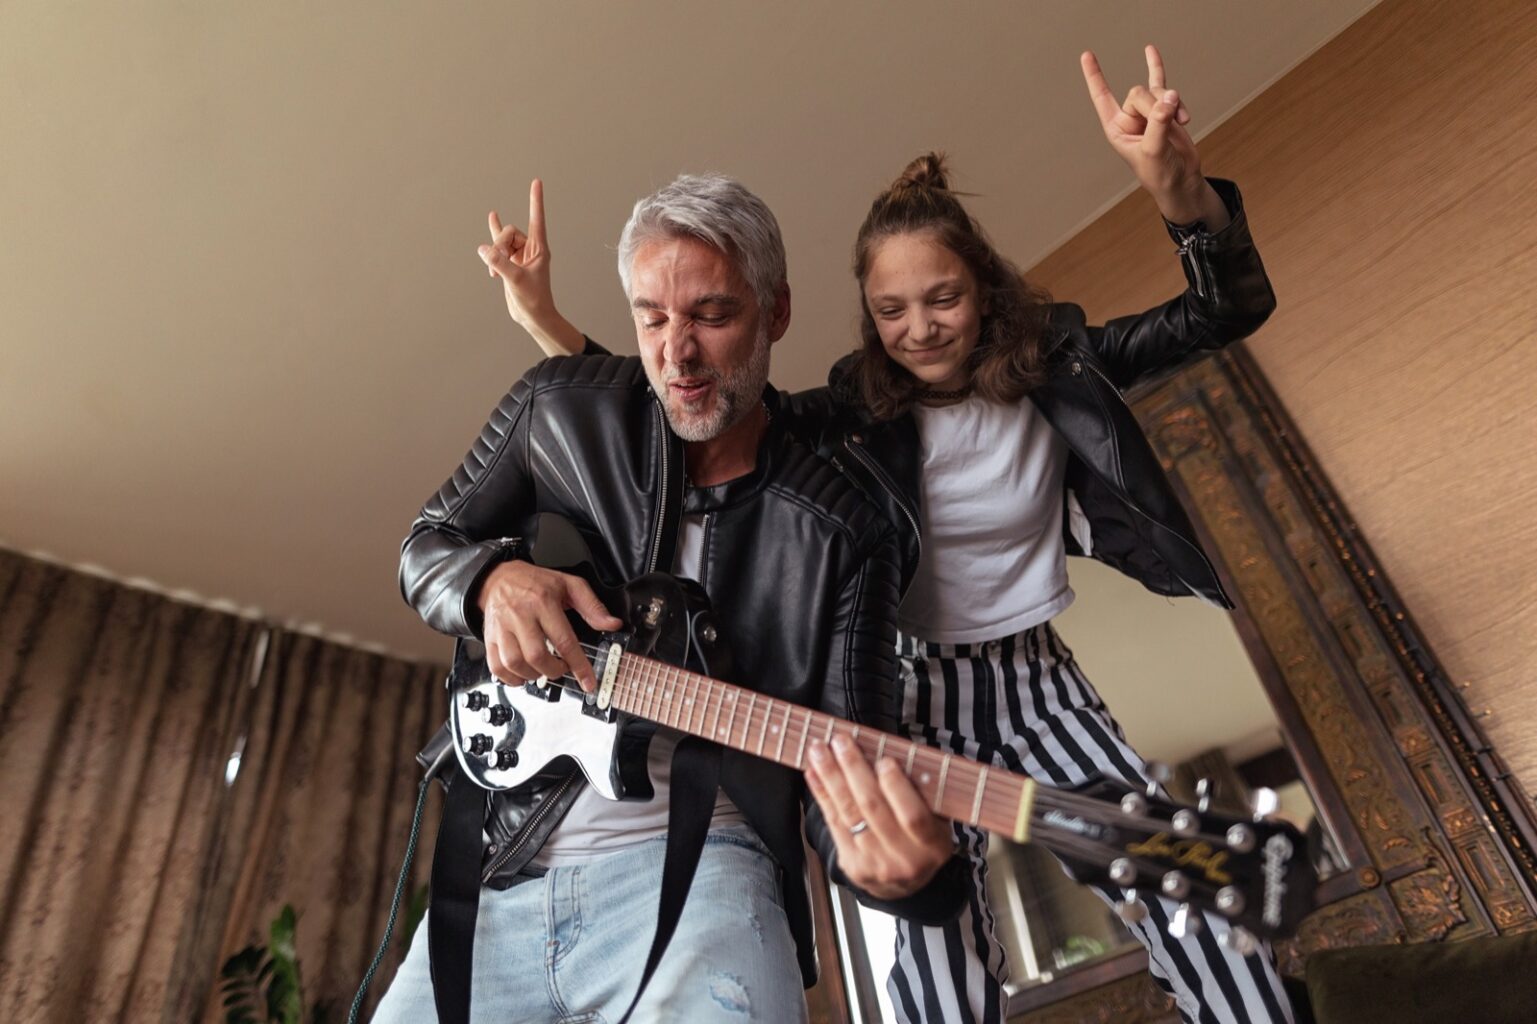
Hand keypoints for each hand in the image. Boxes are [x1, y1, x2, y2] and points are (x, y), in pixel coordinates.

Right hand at [475, 560, 622, 691]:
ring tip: (543, 671)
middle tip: (561, 669)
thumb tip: (612, 624)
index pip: (564, 640)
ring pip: (515, 663)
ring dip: (533, 676)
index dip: (578, 665)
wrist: (498, 578)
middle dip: (554, 671)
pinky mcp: (489, 637)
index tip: (588, 682)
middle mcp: (520, 615)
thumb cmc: (534, 583)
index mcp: (543, 602)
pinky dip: (511, 679)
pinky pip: (496, 667)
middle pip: (537, 656)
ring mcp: (502, 628)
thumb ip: (592, 605)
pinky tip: (523, 675)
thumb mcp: (569, 585)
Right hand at [479, 180, 554, 323]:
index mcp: (539, 249)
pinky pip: (498, 249)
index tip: (537, 182)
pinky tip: (492, 218)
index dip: (535, 200)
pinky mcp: (510, 264)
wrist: (533, 317)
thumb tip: (483, 249)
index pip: (537, 219)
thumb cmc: (533, 300)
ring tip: (493, 272)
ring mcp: (519, 256)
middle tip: (496, 266)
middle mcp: (530, 249)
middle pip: (510, 233)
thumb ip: (499, 263)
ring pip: (502, 242)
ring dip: (494, 253)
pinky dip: (491, 247)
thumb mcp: (516, 280)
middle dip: (499, 245)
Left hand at [805, 735, 955, 899]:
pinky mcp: (851, 864)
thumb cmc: (921, 839)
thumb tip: (889, 753)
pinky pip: (833, 823)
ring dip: (831, 777)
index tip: (883, 760)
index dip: (896, 787)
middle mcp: (904, 859)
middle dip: (854, 770)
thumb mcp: (936, 818)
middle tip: (841, 742)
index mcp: (932, 845)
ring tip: (819, 751)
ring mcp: (875, 864)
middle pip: (873, 809)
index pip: (912, 816)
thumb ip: (919, 792)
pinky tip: (814, 774)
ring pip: (849, 813)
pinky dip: (822, 794)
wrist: (905, 885)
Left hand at [1081, 45, 1225, 227]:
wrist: (1181, 179)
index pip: (1102, 97)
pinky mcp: (1165, 109)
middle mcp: (1129, 118)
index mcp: (1116, 128)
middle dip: (1154, 104)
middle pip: (1138, 93)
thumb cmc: (1160, 173)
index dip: (1094, 77)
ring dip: (1172, 102)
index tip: (1087, 55)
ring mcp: (1148, 112)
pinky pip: (1160, 82)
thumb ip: (1159, 123)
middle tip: (1168, 121)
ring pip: (1156, 90)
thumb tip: (1169, 97)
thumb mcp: (1154, 150)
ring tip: (1183, 119)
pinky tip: (1150, 50)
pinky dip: (1156, 67)